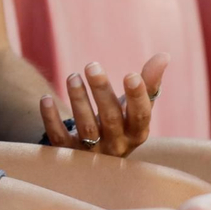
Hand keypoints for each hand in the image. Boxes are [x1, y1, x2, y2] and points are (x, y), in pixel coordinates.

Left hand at [39, 54, 167, 157]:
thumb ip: (149, 83)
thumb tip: (164, 56)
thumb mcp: (135, 107)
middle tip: (92, 65)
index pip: (141, 116)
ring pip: (86, 127)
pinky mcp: (69, 153)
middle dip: (101, 91)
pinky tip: (46, 98)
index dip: (137, 97)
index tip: (131, 74)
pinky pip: (59, 138)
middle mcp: (117, 144)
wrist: (96, 154)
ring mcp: (93, 152)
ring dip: (78, 100)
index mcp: (136, 132)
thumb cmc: (121, 122)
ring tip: (72, 76)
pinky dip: (51, 119)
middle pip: (111, 119)